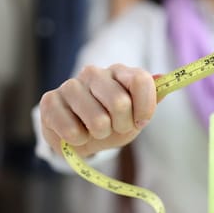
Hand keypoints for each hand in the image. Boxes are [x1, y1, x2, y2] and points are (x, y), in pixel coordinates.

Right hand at [39, 64, 156, 157]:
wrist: (81, 136)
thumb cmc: (114, 122)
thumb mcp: (137, 114)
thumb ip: (153, 98)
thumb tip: (164, 78)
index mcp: (120, 72)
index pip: (140, 80)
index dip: (145, 107)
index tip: (141, 122)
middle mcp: (95, 73)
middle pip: (120, 102)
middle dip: (122, 125)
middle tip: (116, 128)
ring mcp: (70, 85)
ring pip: (97, 120)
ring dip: (101, 134)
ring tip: (96, 131)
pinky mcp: (50, 101)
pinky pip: (73, 131)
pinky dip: (80, 140)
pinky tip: (77, 134)